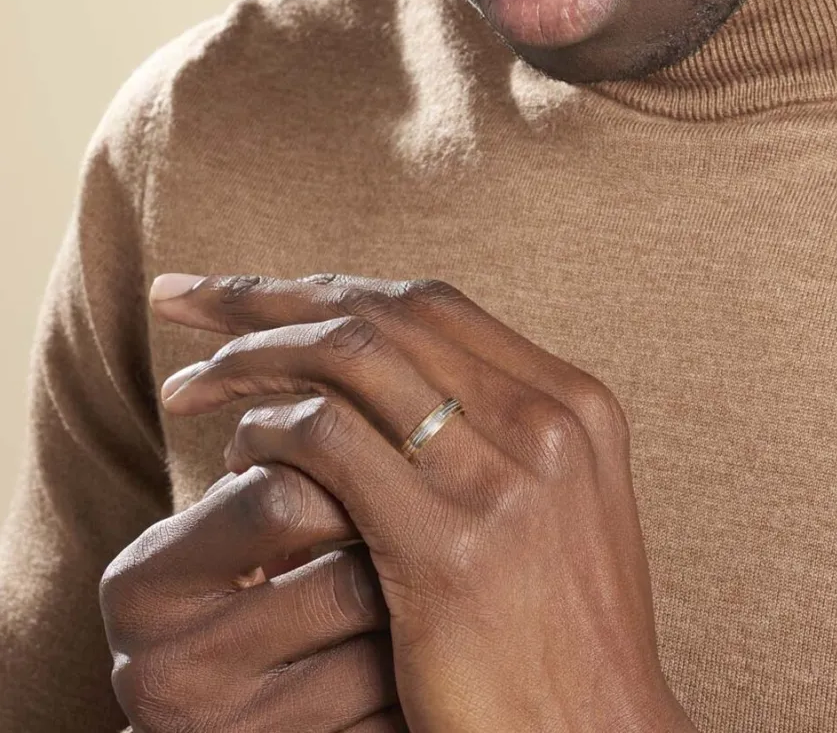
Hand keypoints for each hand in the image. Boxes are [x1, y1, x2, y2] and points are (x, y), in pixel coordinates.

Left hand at [152, 272, 697, 732]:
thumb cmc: (557, 628)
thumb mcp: (546, 505)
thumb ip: (488, 429)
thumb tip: (381, 372)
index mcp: (572, 401)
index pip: (428, 304)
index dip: (330, 286)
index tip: (256, 291)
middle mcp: (546, 420)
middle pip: (380, 313)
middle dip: (267, 297)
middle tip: (185, 298)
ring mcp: (502, 477)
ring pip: (347, 358)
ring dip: (250, 358)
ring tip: (190, 385)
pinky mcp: (449, 544)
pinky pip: (328, 440)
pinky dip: (268, 430)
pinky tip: (236, 455)